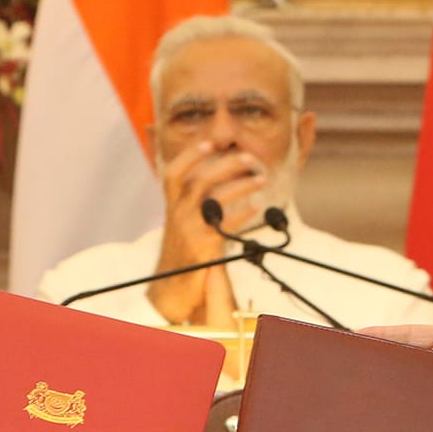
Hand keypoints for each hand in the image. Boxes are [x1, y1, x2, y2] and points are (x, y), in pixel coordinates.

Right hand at [147, 139, 272, 324]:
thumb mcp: (183, 224)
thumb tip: (222, 181)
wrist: (171, 288)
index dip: (190, 155)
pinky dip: (242, 213)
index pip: (174, 173)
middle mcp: (177, 214)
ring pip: (214, 197)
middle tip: (249, 158)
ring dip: (241, 184)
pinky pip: (225, 225)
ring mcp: (189, 230)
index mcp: (172, 206)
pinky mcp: (201, 246)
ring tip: (261, 179)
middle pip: (200, 179)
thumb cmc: (183, 254)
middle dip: (227, 164)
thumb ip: (196, 203)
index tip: (209, 143)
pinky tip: (256, 207)